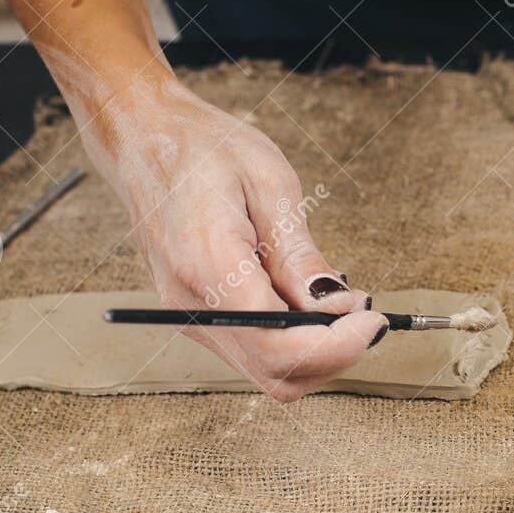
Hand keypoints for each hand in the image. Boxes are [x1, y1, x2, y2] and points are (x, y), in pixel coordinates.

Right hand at [88, 78, 383, 401]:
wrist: (142, 137)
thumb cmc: (204, 147)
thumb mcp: (269, 182)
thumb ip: (301, 255)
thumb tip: (338, 308)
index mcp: (208, 265)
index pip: (278, 346)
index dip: (336, 346)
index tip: (371, 318)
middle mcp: (192, 305)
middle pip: (276, 375)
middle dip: (332, 352)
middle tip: (360, 307)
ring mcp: (190, 316)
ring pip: (268, 372)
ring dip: (315, 348)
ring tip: (336, 298)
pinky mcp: (196, 317)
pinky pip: (253, 351)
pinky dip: (292, 338)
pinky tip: (306, 298)